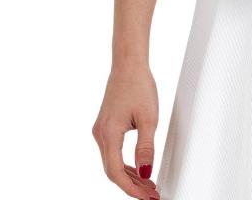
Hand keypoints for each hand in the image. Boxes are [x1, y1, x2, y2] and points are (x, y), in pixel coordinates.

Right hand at [92, 64, 159, 199]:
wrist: (128, 64)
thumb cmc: (138, 85)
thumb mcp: (149, 118)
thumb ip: (146, 147)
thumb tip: (146, 172)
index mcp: (109, 134)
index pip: (116, 173)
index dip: (131, 189)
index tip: (147, 197)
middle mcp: (100, 135)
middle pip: (113, 170)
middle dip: (132, 185)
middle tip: (151, 194)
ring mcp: (101, 130)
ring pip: (112, 162)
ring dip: (129, 175)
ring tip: (148, 185)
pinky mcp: (106, 126)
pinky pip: (113, 152)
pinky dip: (125, 163)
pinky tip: (137, 168)